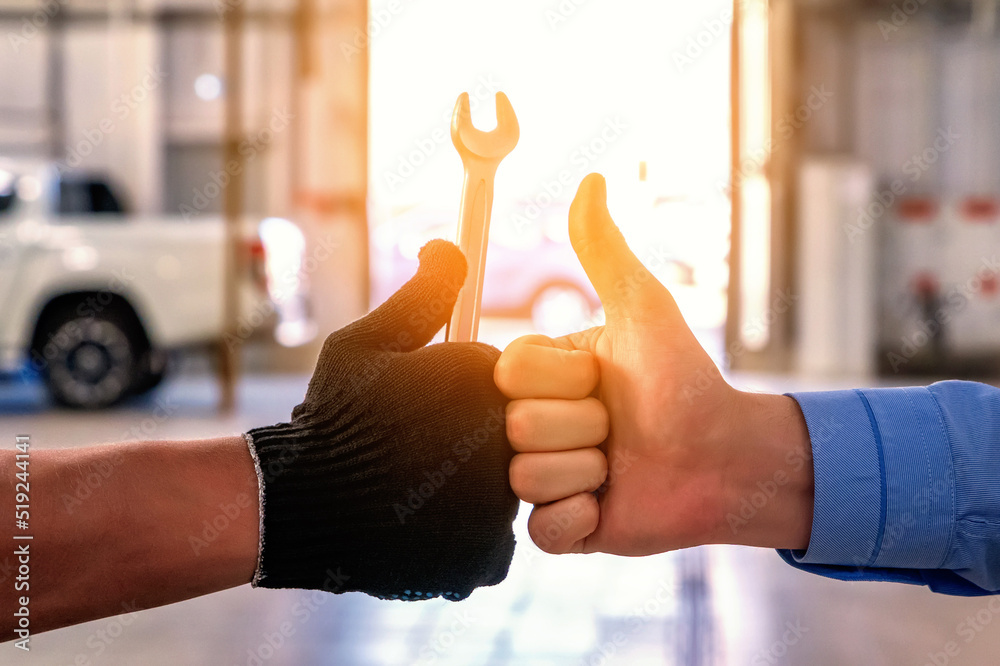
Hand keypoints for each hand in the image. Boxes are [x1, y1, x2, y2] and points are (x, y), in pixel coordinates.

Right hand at [247, 240, 517, 599]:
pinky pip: (491, 540)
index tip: (424, 412)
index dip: (461, 398)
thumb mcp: (369, 341)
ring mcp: (500, 506)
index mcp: (485, 384)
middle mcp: (505, 443)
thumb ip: (424, 293)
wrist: (296, 502)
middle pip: (512, 439)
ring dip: (469, 492)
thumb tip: (449, 243)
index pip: (509, 386)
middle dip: (471, 444)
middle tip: (417, 453)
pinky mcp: (488, 556)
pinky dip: (462, 536)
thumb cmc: (333, 415)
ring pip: (503, 492)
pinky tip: (420, 523)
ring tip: (414, 489)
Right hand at [495, 174, 813, 555]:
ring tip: (620, 465)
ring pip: (528, 478)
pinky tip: (610, 502)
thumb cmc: (685, 379)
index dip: (564, 381)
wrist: (727, 455)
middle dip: (585, 428)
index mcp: (541, 379)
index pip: (510, 377)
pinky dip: (581, 518)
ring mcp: (545, 479)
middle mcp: (534, 426)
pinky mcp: (562, 529)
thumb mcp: (643, 309)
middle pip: (518, 428)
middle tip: (619, 427)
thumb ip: (604, 251)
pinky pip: (542, 530)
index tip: (603, 380)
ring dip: (590, 471)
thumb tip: (589, 180)